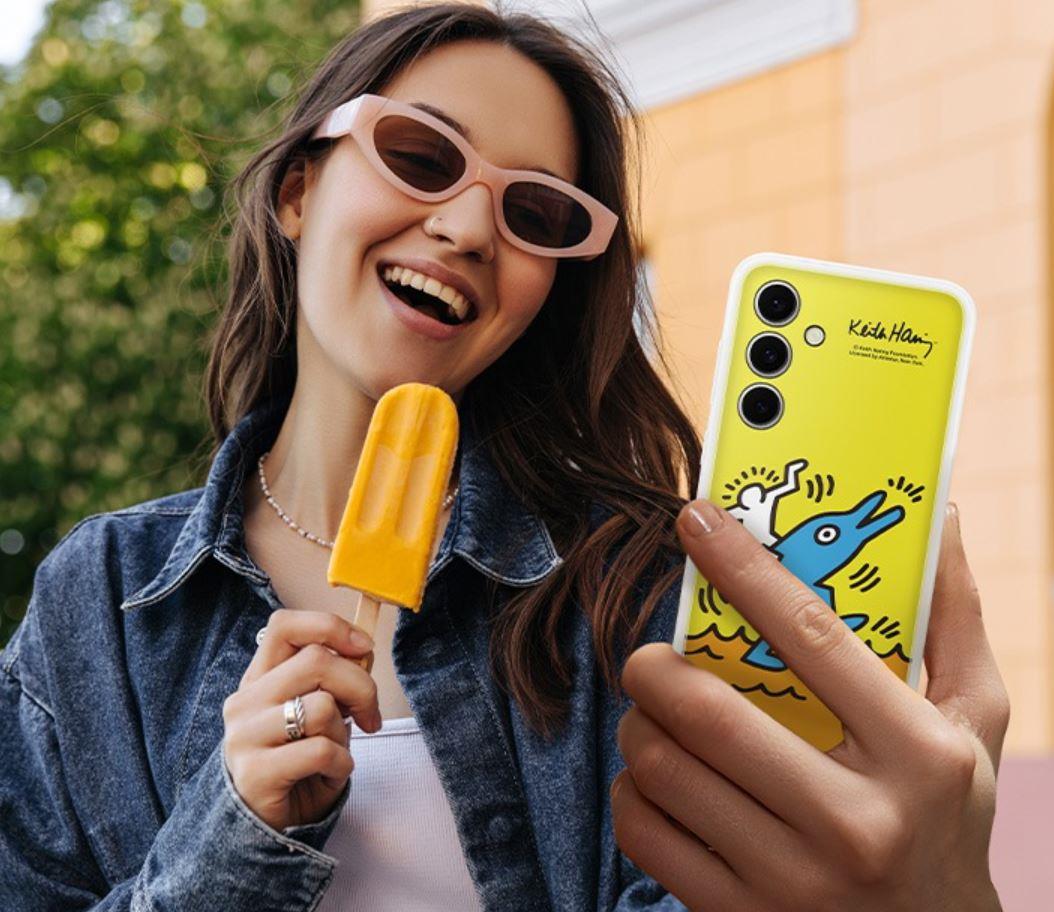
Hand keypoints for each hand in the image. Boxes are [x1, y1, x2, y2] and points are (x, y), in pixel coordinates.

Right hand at [223, 609, 380, 831]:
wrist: (267, 825)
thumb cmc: (299, 760)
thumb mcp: (316, 711)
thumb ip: (330, 680)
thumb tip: (363, 650)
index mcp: (259, 678)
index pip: (285, 626)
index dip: (330, 628)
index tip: (363, 647)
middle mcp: (245, 700)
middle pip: (317, 661)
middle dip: (360, 686)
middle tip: (369, 715)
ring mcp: (245, 736)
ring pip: (321, 707)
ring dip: (344, 732)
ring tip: (335, 750)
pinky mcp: (255, 773)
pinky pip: (320, 751)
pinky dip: (341, 763)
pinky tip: (331, 773)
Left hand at [610, 500, 1008, 910]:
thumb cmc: (946, 821)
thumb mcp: (972, 724)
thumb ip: (955, 619)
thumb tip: (944, 516)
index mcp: (918, 757)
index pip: (811, 637)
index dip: (743, 567)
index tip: (696, 520)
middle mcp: (858, 824)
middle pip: (707, 713)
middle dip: (653, 667)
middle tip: (652, 657)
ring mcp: (794, 881)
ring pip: (663, 771)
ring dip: (639, 728)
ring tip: (657, 718)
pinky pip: (645, 834)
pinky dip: (632, 793)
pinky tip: (657, 783)